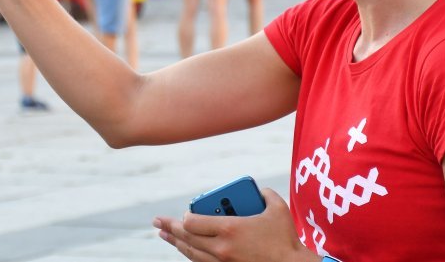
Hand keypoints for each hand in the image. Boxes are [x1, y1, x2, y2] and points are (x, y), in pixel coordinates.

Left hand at [153, 189, 313, 261]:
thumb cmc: (286, 239)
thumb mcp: (277, 209)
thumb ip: (265, 194)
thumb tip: (259, 190)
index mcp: (229, 229)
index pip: (192, 222)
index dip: (185, 217)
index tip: (185, 214)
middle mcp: (220, 248)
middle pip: (186, 238)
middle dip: (170, 229)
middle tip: (158, 223)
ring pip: (191, 253)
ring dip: (176, 243)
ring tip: (165, 236)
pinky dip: (191, 256)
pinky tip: (186, 250)